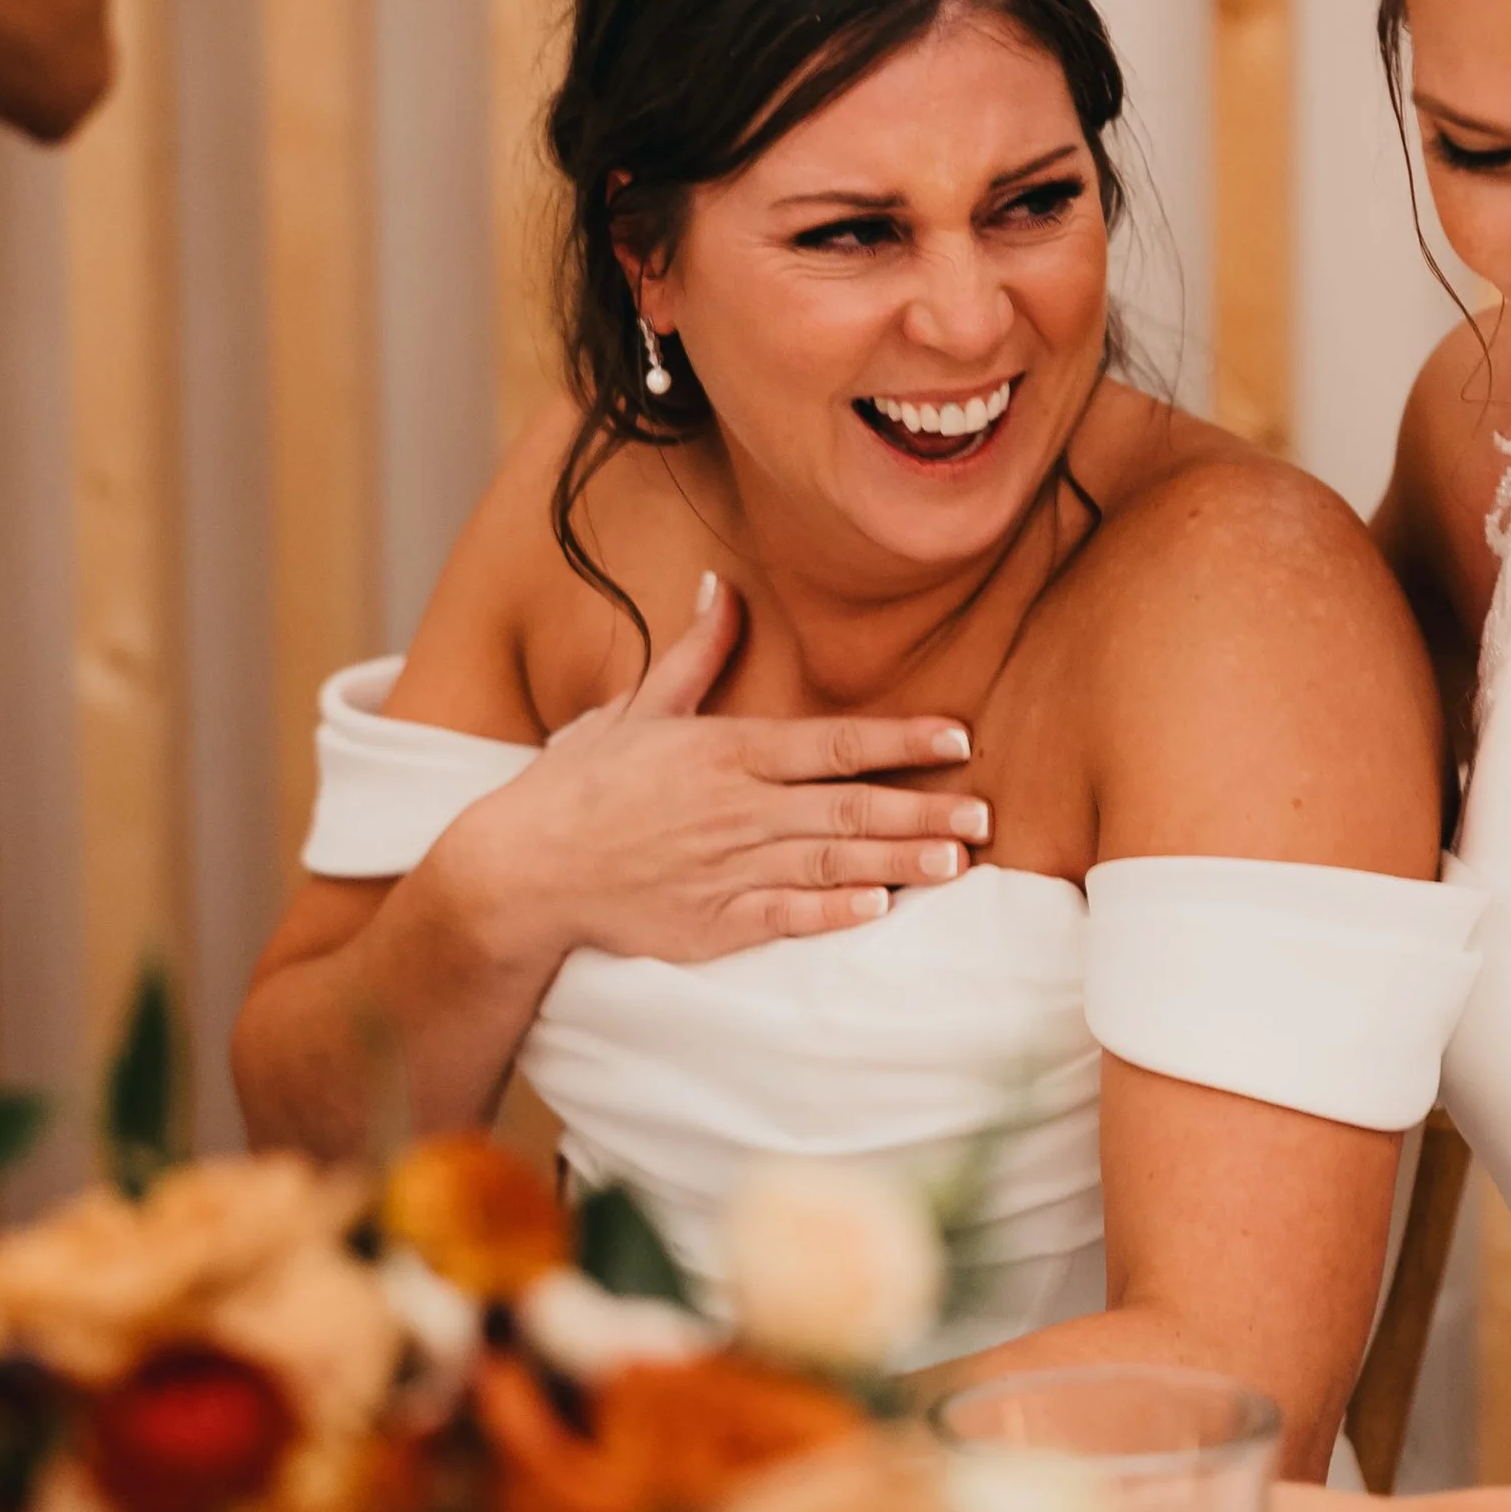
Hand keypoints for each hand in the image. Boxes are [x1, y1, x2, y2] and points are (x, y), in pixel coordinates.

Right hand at [443, 576, 991, 968]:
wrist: (523, 867)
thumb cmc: (581, 784)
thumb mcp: (637, 707)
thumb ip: (695, 653)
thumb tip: (721, 587)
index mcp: (727, 752)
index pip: (833, 742)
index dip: (901, 740)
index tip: (958, 738)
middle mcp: (738, 810)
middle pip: (849, 809)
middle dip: (924, 810)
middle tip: (987, 815)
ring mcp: (728, 870)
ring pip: (831, 865)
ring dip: (899, 862)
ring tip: (958, 860)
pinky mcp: (712, 924)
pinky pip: (786, 918)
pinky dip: (835, 914)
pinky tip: (882, 908)